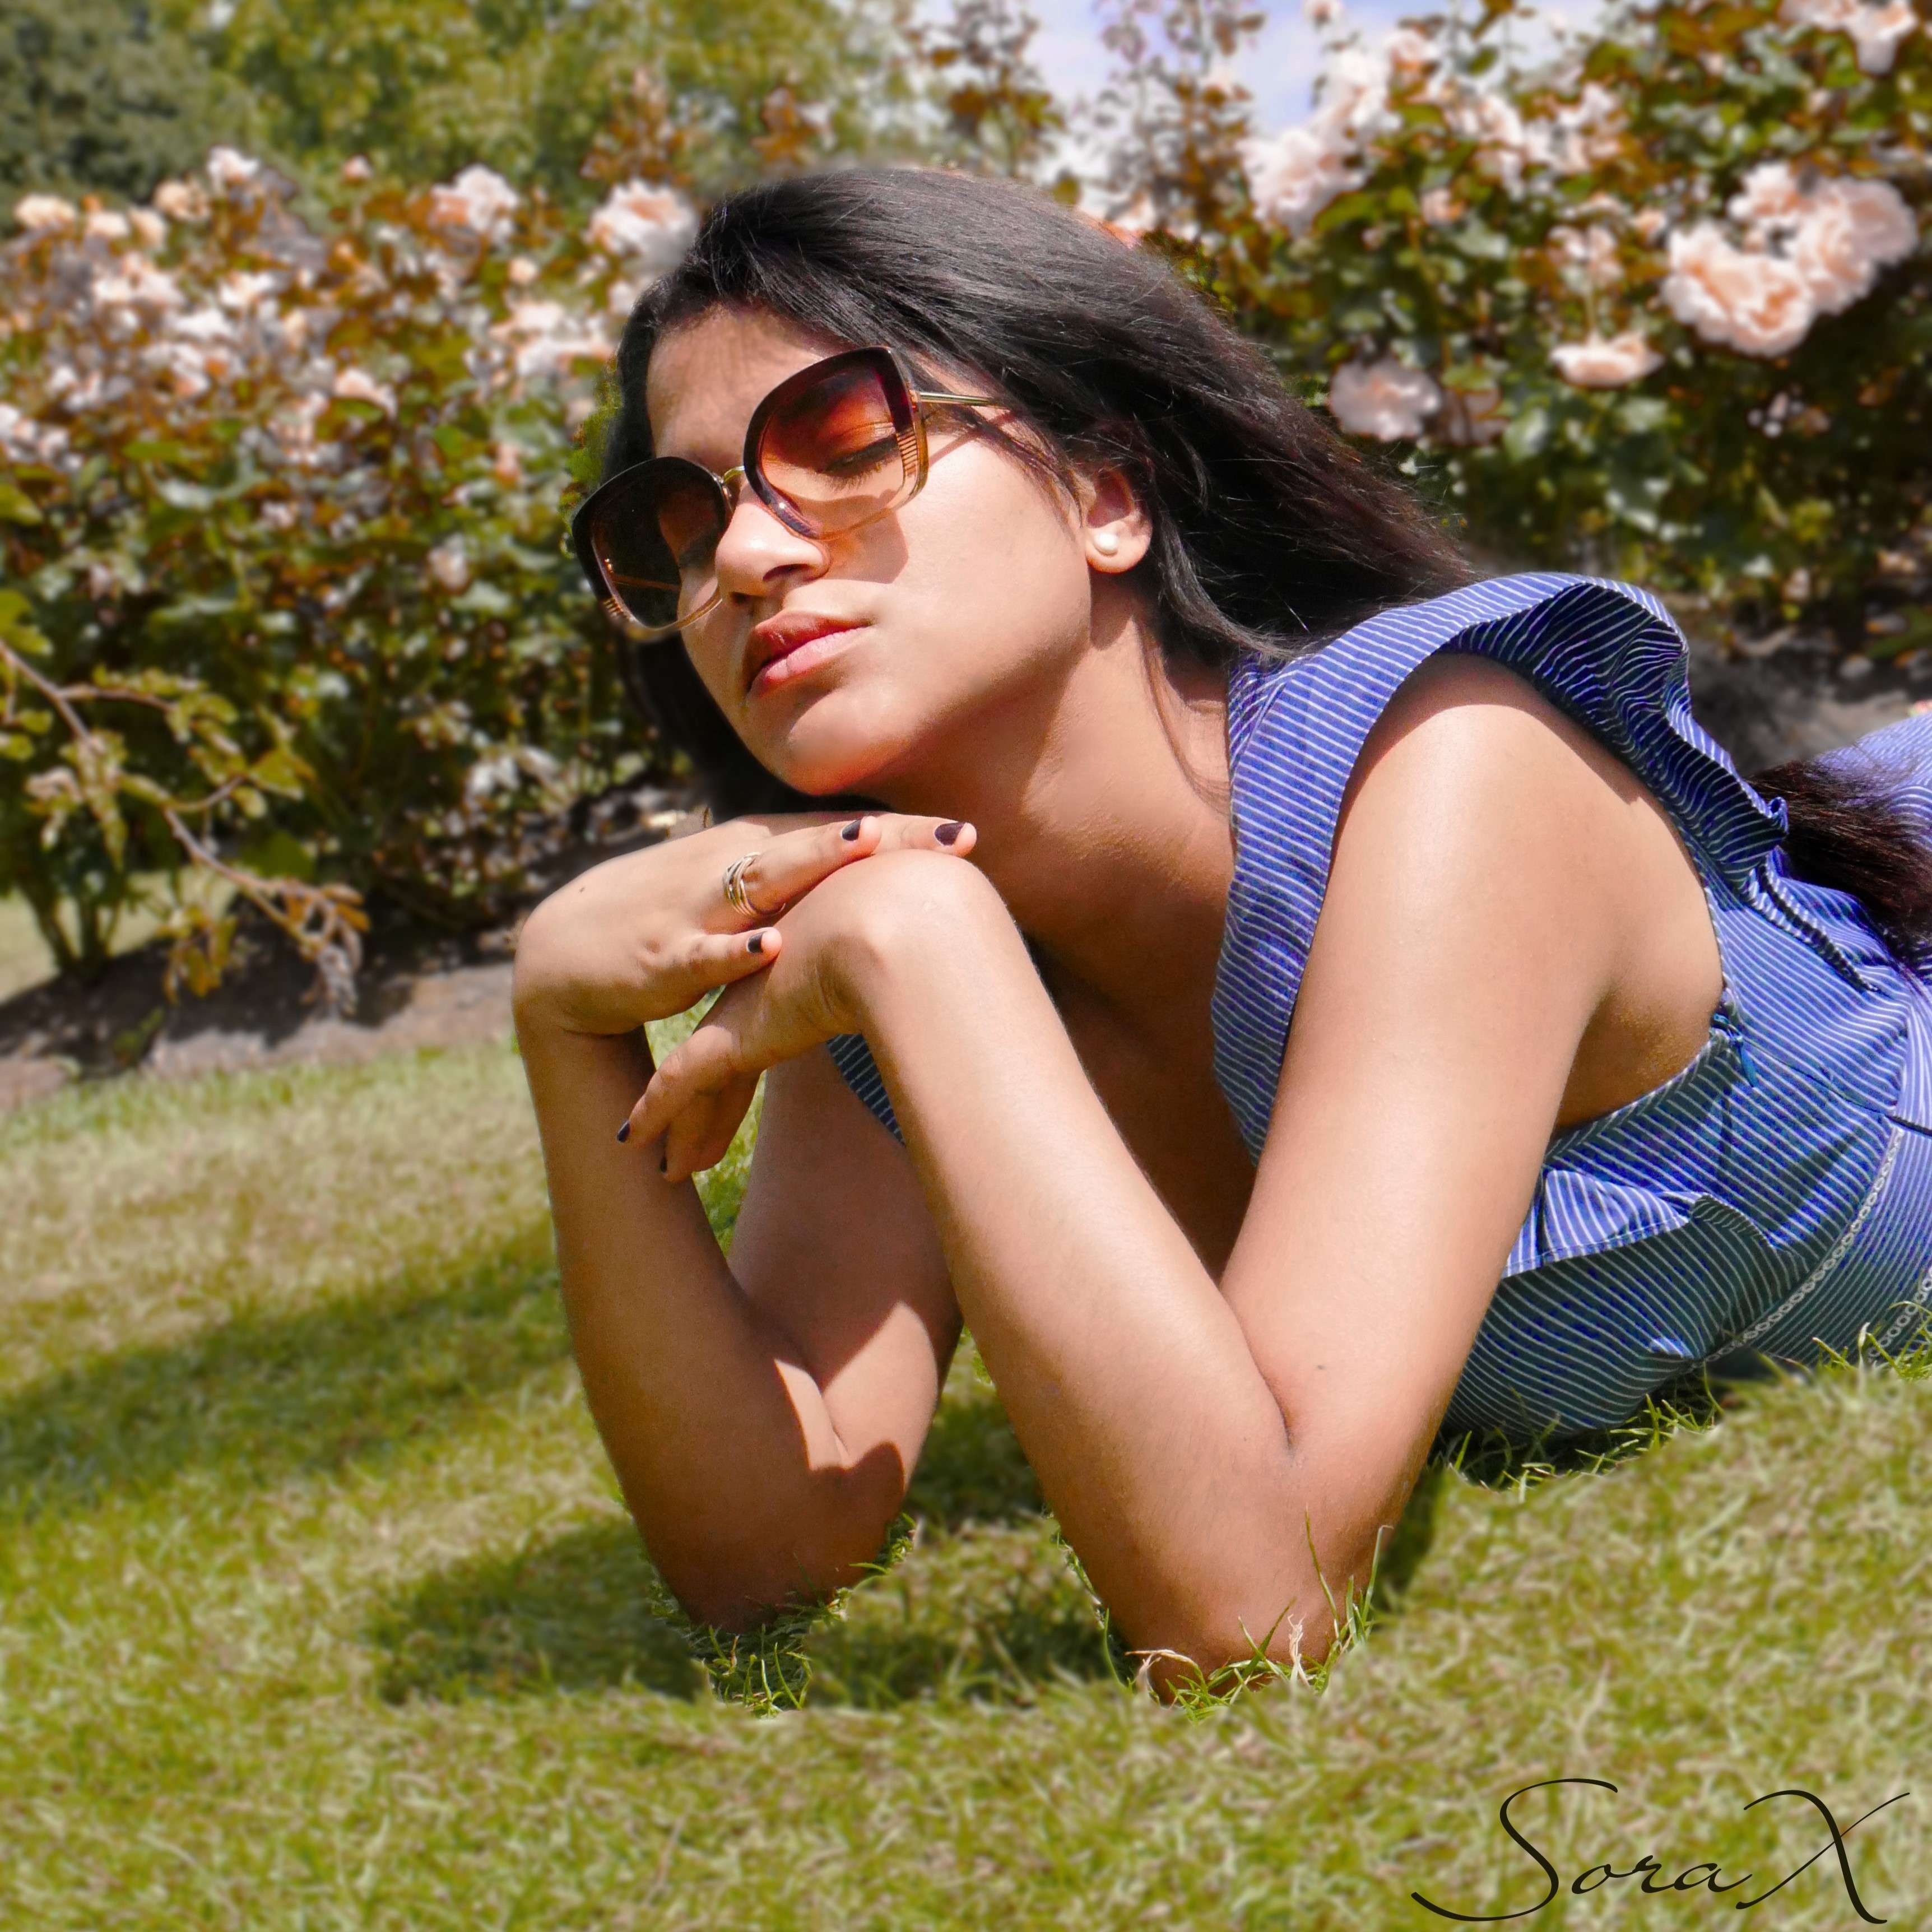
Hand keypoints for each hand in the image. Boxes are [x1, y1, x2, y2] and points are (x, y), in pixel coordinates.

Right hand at [511, 809, 975, 1041]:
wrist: (566, 950)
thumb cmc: (669, 916)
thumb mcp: (736, 889)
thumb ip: (797, 879)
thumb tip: (874, 870)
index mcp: (752, 850)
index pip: (837, 832)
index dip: (902, 832)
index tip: (968, 832)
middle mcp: (731, 866)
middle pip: (817, 844)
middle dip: (887, 838)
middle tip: (956, 835)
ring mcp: (697, 909)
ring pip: (763, 880)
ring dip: (813, 863)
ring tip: (866, 846)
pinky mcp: (664, 957)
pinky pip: (706, 953)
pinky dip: (737, 950)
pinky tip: (772, 946)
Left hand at [620, 845, 993, 1179]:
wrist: (907, 922)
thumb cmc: (940, 931)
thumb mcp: (942, 950)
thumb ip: (943, 973)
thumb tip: (992, 995)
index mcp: (816, 951)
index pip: (781, 994)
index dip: (766, 1025)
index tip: (753, 1049)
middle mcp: (774, 973)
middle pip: (736, 1031)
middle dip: (716, 1076)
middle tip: (694, 1114)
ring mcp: (749, 1000)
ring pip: (703, 1067)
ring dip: (688, 1115)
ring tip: (672, 1161)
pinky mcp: (736, 1034)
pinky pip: (684, 1085)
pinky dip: (662, 1113)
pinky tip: (635, 1140)